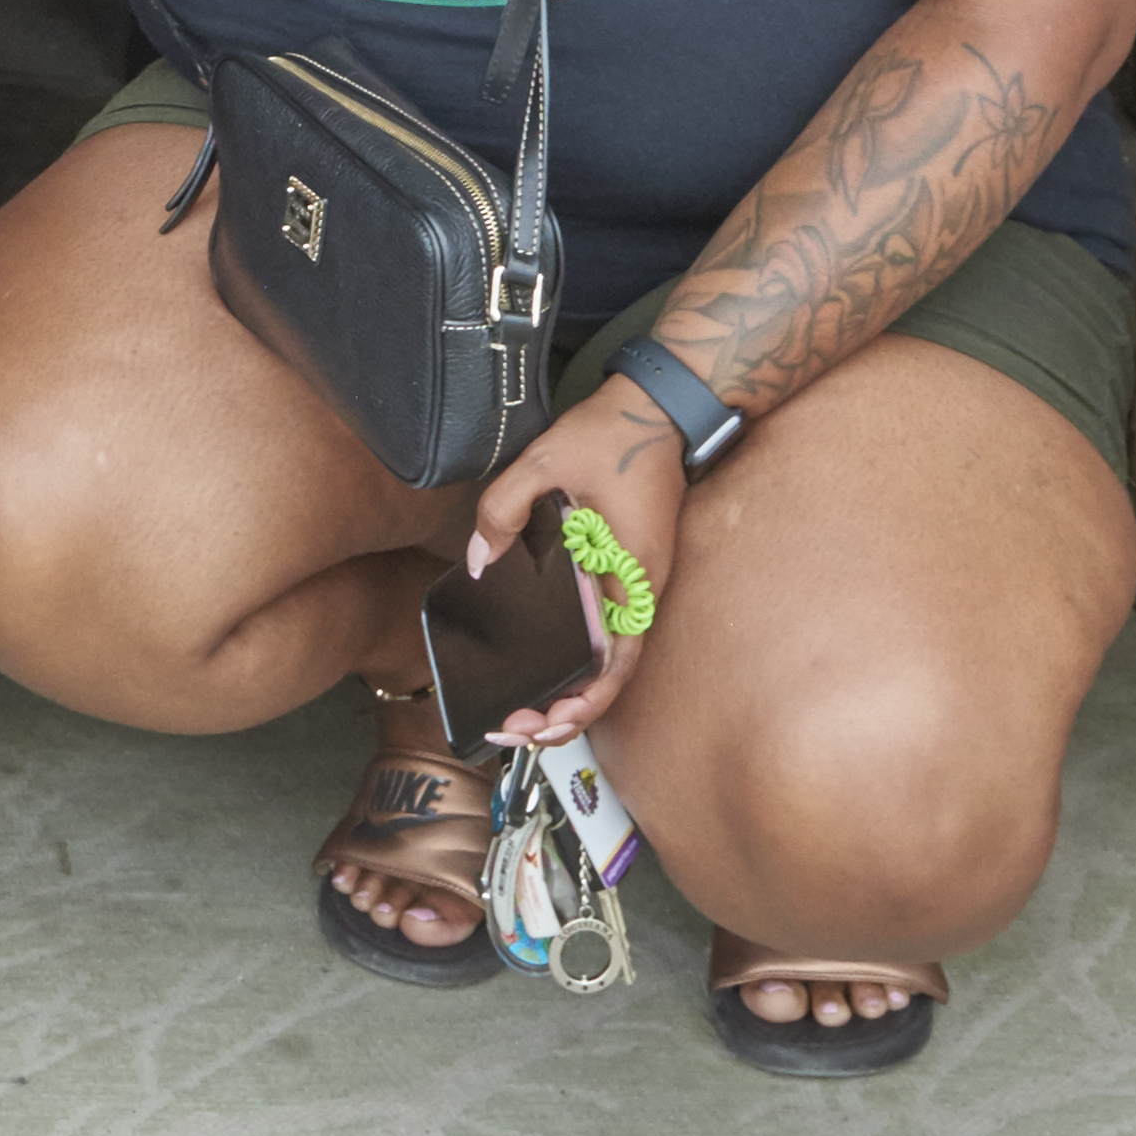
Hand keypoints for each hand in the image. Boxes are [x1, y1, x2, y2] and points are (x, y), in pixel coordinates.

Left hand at [463, 398, 688, 746]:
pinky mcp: (627, 573)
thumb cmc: (612, 435)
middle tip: (511, 728)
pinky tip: (546, 667)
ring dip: (571, 693)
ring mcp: (636, 586)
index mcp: (630, 579)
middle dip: (564, 716)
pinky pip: (606, 634)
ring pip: (608, 663)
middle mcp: (639, 594)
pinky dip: (579, 662)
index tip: (539, 723)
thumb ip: (503, 509)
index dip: (579, 707)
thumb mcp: (546, 462)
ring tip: (523, 711)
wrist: (658, 407)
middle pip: (608, 679)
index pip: (612, 669)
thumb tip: (477, 562)